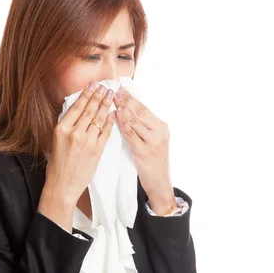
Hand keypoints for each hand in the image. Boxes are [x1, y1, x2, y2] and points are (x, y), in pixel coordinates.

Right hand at [38, 82, 115, 230]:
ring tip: (111, 96)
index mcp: (61, 129)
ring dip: (106, 105)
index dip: (86, 95)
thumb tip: (77, 111)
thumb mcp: (55, 141)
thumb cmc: (57, 165)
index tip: (93, 86)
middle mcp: (74, 133)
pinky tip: (114, 113)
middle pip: (90, 110)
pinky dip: (110, 121)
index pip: (76, 107)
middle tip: (106, 87)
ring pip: (99, 119)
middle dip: (99, 96)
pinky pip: (106, 132)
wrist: (62, 186)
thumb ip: (66, 126)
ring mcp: (87, 141)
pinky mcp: (97, 150)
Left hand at [113, 86, 175, 215]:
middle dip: (125, 100)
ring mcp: (153, 140)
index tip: (120, 89)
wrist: (160, 183)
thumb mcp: (152, 141)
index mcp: (162, 126)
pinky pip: (131, 133)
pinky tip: (116, 114)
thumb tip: (127, 111)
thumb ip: (143, 127)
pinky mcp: (145, 150)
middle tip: (113, 89)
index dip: (131, 98)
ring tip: (112, 98)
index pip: (144, 108)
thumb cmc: (153, 163)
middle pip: (139, 111)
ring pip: (135, 120)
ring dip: (122, 107)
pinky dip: (123, 122)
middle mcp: (159, 131)